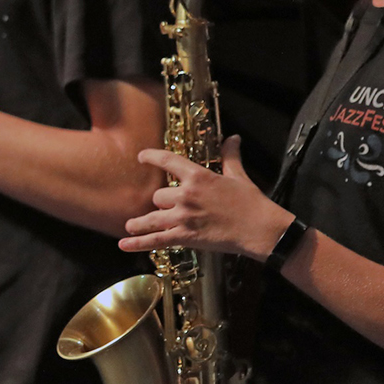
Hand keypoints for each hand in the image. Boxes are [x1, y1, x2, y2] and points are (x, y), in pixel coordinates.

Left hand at [121, 136, 289, 258]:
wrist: (259, 228)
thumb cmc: (251, 202)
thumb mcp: (238, 175)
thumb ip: (230, 156)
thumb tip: (233, 138)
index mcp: (198, 177)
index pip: (167, 161)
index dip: (151, 157)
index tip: (141, 157)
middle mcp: (186, 195)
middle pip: (158, 196)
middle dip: (161, 203)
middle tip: (166, 208)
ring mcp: (184, 217)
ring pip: (152, 218)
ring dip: (140, 223)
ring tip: (130, 226)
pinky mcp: (185, 237)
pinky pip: (156, 240)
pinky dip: (138, 243)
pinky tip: (124, 244)